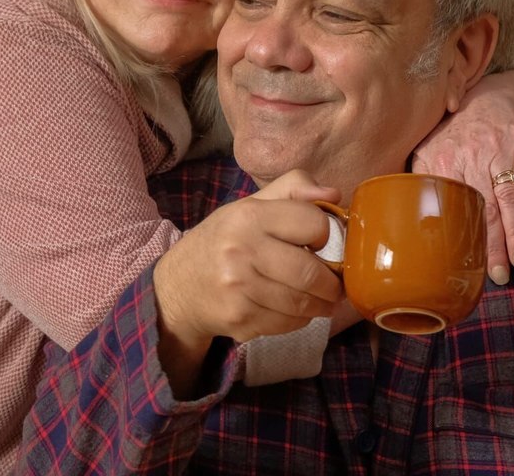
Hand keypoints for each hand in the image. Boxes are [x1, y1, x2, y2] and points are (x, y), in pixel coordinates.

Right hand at [154, 170, 343, 358]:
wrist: (179, 286)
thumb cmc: (224, 241)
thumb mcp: (251, 206)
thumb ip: (293, 189)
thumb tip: (333, 195)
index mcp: (249, 215)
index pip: (313, 223)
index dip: (326, 234)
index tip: (321, 243)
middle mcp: (241, 250)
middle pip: (311, 272)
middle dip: (332, 282)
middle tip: (334, 283)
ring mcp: (239, 288)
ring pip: (303, 303)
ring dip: (321, 304)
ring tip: (321, 299)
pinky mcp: (240, 319)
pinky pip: (289, 323)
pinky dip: (300, 319)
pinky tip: (294, 310)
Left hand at [412, 84, 513, 280]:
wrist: (482, 97)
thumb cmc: (451, 135)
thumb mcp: (426, 153)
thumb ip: (419, 183)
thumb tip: (403, 220)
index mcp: (443, 162)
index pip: (455, 209)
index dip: (464, 239)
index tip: (468, 267)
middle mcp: (472, 154)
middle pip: (484, 207)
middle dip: (493, 244)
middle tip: (500, 275)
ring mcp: (500, 147)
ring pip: (510, 194)